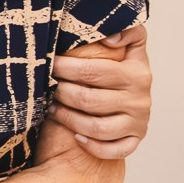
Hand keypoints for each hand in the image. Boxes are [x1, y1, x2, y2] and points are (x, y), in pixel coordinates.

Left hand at [49, 24, 151, 158]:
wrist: (133, 102)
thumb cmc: (120, 71)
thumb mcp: (130, 48)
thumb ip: (128, 32)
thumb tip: (111, 39)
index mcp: (137, 73)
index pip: (94, 71)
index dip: (65, 67)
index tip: (48, 62)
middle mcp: (140, 99)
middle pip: (89, 99)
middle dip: (60, 92)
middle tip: (43, 86)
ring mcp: (138, 122)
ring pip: (96, 127)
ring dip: (68, 118)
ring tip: (50, 108)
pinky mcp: (134, 140)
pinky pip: (114, 150)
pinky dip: (94, 146)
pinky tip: (76, 137)